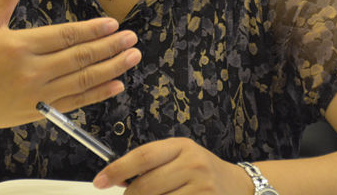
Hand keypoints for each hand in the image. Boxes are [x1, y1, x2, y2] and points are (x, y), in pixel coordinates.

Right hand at [0, 0, 141, 130]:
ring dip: (111, 69)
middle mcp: (32, 71)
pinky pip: (74, 102)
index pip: (65, 36)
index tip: (113, 24)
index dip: (92, 31)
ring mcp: (36, 94)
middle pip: (79, 58)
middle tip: (132, 39)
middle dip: (109, 48)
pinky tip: (116, 85)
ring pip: (82, 81)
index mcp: (20, 45)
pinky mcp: (38, 111)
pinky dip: (97, 95)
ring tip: (132, 58)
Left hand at [92, 138, 251, 193]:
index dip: (117, 169)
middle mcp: (193, 165)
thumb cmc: (200, 170)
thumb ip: (152, 163)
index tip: (100, 180)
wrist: (237, 185)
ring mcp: (201, 188)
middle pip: (146, 185)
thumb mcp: (180, 156)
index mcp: (181, 146)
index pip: (143, 156)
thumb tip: (117, 177)